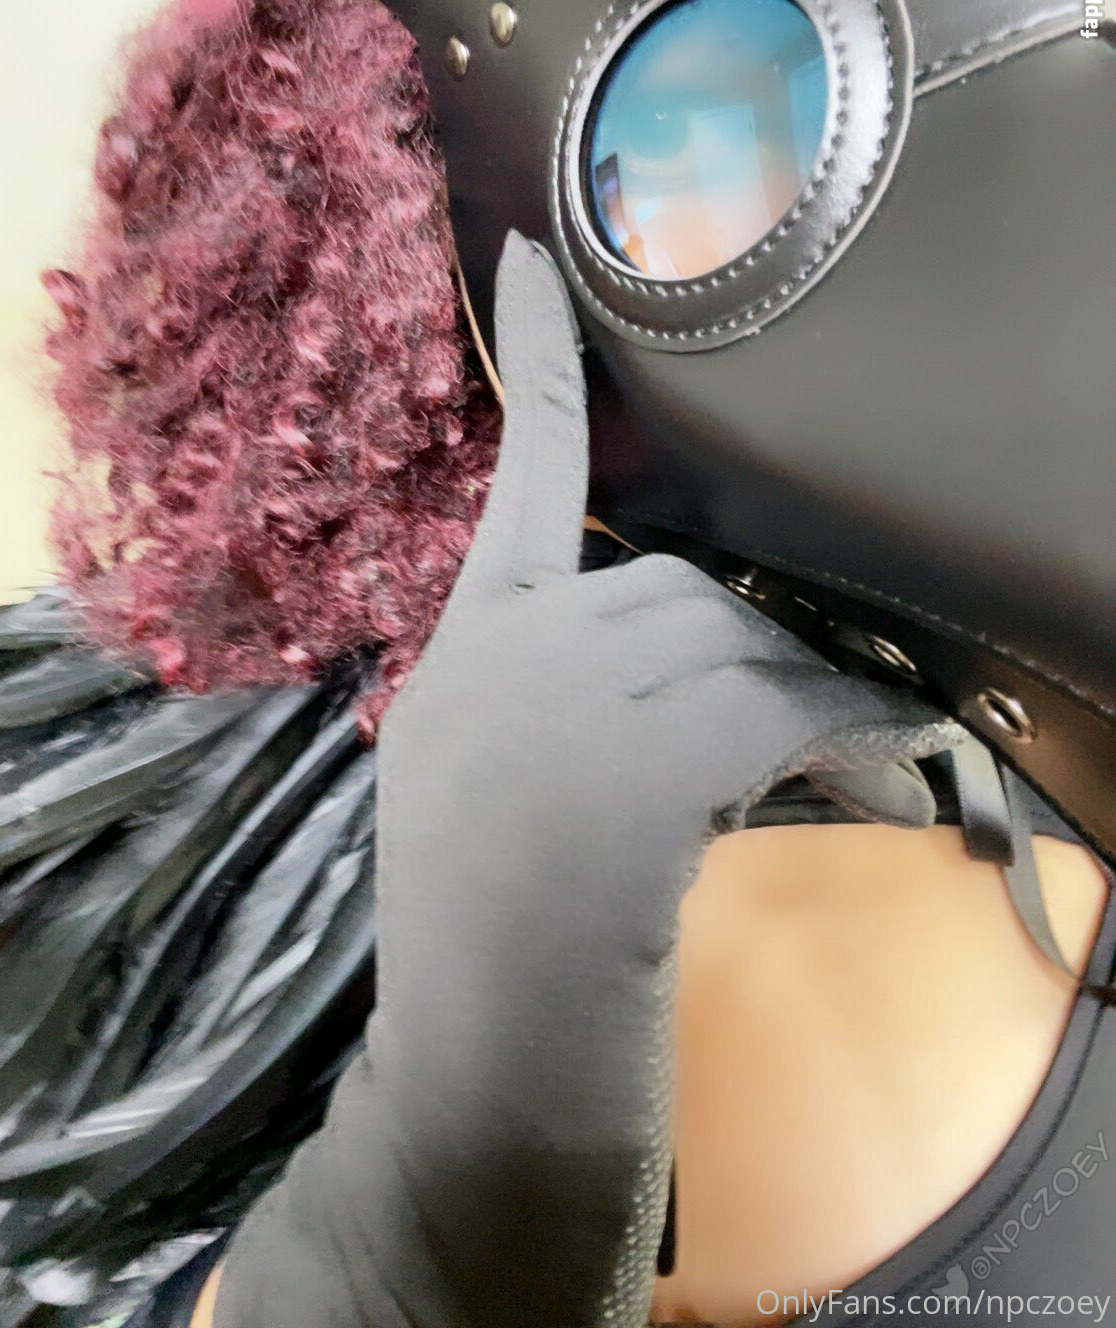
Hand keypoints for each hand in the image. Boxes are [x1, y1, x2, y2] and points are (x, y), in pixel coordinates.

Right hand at [215, 234, 960, 1327]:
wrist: (468, 1095)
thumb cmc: (486, 951)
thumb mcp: (499, 786)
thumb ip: (564, 693)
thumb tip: (701, 645)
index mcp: (462, 656)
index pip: (512, 477)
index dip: (532, 360)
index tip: (531, 254)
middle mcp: (500, 662)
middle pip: (676, 583)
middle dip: (754, 640)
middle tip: (819, 700)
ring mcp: (556, 716)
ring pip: (732, 638)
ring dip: (807, 686)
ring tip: (850, 741)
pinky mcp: (629, 782)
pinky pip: (774, 707)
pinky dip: (844, 729)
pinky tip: (885, 758)